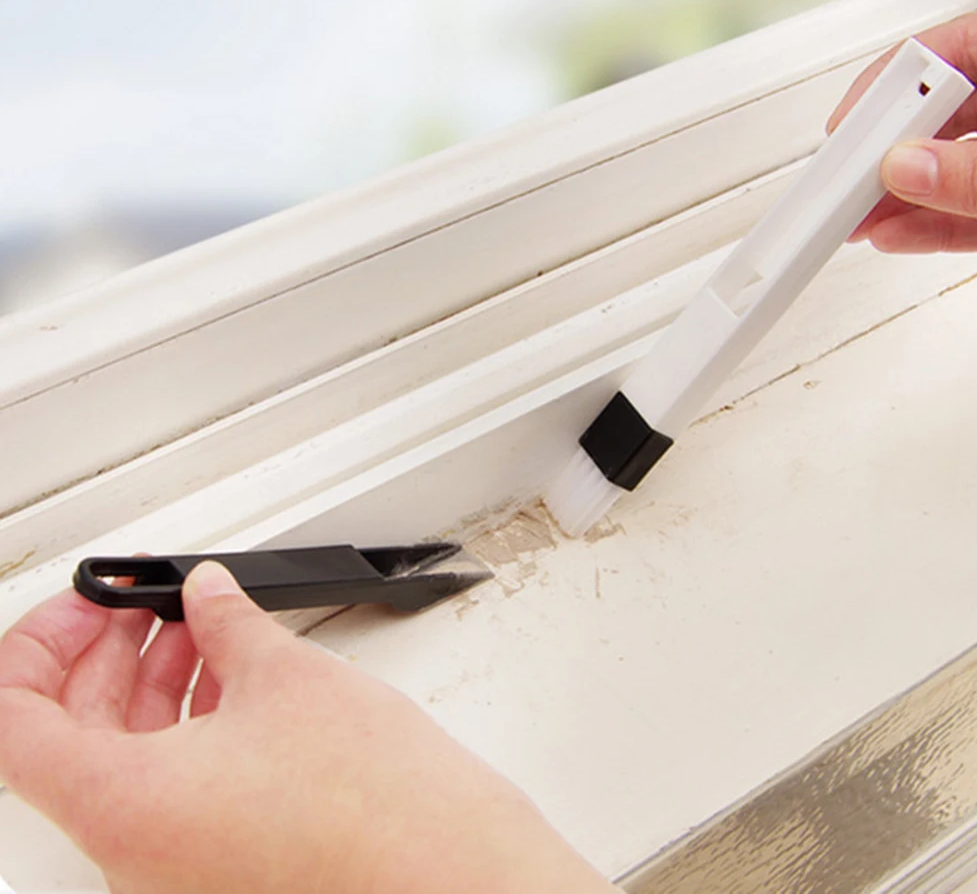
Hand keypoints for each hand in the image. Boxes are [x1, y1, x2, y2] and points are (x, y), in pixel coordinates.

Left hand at [0, 562, 615, 893]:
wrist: (450, 874)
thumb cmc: (378, 808)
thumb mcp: (289, 678)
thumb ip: (227, 622)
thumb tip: (206, 594)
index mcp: (126, 805)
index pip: (16, 721)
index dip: (38, 647)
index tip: (83, 608)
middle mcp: (136, 853)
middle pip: (71, 739)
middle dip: (107, 656)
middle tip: (148, 607)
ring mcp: (179, 868)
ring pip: (128, 764)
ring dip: (153, 686)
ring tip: (201, 629)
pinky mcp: (223, 867)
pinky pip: (176, 789)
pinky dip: (189, 726)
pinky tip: (234, 676)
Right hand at [828, 11, 976, 251]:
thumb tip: (909, 168)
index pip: (958, 51)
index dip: (892, 84)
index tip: (848, 129)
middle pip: (944, 115)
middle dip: (885, 150)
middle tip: (842, 183)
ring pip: (954, 170)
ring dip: (898, 197)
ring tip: (854, 219)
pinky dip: (934, 229)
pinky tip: (892, 235)